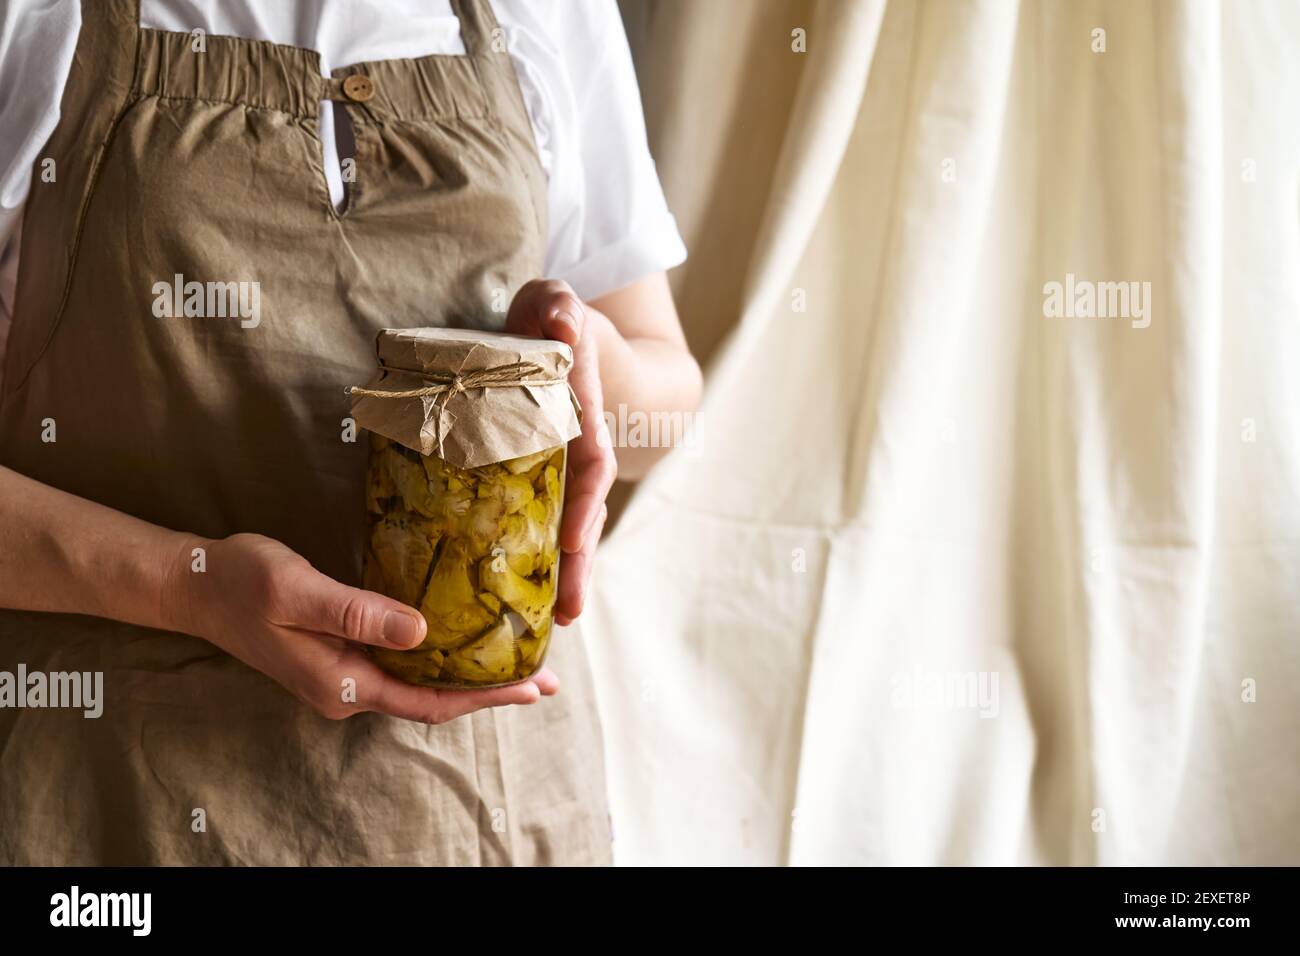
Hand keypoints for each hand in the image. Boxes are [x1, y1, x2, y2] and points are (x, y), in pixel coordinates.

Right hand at [165, 533, 557, 721]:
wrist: (197, 586)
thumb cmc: (242, 584)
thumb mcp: (298, 592)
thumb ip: (358, 613)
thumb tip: (422, 631)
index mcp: (343, 684)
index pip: (430, 700)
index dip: (485, 696)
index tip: (533, 686)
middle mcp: (349, 689)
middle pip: (434, 698)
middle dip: (491, 691)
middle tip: (546, 677)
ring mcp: (345, 675)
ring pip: (422, 682)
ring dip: (470, 675)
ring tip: (519, 661)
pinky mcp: (342, 655)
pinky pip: (404, 664)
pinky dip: (441, 656)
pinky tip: (463, 639)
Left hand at [506, 279, 616, 624]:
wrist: (560, 329)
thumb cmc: (551, 317)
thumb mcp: (554, 301)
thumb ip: (558, 307)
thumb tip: (563, 322)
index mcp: (580, 412)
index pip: (590, 462)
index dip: (586, 502)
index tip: (577, 538)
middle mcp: (578, 447)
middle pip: (584, 511)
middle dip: (580, 562)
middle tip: (570, 611)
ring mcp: (561, 466)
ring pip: (567, 525)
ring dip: (566, 573)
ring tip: (555, 622)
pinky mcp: (538, 478)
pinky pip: (541, 522)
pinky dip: (539, 559)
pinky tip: (523, 597)